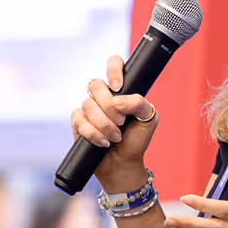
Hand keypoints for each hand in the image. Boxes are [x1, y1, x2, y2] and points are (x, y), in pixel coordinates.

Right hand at [69, 54, 157, 186]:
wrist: (124, 163)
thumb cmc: (137, 139)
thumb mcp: (148, 118)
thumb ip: (138, 103)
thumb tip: (117, 101)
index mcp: (121, 90)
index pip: (114, 64)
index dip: (113, 69)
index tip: (118, 86)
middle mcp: (103, 96)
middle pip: (95, 84)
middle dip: (109, 106)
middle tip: (122, 122)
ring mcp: (89, 109)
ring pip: (88, 104)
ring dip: (104, 124)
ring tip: (115, 137)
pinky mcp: (78, 123)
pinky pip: (79, 120)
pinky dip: (94, 133)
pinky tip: (103, 142)